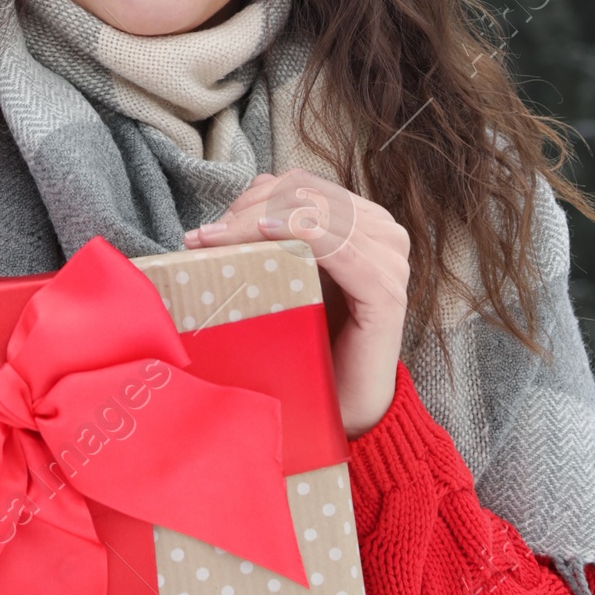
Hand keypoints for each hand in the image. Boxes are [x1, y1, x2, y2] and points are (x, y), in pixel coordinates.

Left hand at [183, 170, 409, 435]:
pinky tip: (266, 234)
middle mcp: (382, 231)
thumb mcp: (287, 283)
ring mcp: (389, 259)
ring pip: (312, 210)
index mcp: (361, 222)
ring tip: (218, 244)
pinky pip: (338, 243)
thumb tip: (207, 229)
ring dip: (255, 221)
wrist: (345, 409)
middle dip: (245, 210)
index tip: (207, 232)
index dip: (249, 198)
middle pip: (302, 192)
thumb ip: (269, 246)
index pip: (298, 186)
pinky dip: (298, 231)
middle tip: (205, 241)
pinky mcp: (384, 290)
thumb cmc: (312, 346)